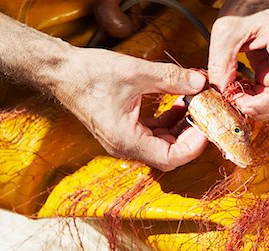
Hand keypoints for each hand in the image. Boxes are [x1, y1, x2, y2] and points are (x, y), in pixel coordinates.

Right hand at [53, 48, 206, 170]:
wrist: (62, 72)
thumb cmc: (88, 76)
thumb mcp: (135, 73)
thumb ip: (170, 78)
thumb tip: (199, 83)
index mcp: (126, 140)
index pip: (170, 158)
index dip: (193, 146)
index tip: (207, 126)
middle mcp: (125, 146)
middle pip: (168, 154)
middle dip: (190, 136)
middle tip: (206, 115)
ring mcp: (124, 140)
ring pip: (161, 144)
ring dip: (180, 128)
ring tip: (195, 106)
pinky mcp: (123, 130)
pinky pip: (152, 134)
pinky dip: (167, 123)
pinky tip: (177, 105)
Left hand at [208, 0, 268, 120]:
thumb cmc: (249, 4)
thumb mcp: (226, 30)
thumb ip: (221, 62)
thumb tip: (220, 91)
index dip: (267, 102)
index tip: (245, 106)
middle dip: (263, 110)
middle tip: (238, 104)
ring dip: (262, 108)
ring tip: (239, 98)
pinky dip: (260, 101)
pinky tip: (243, 93)